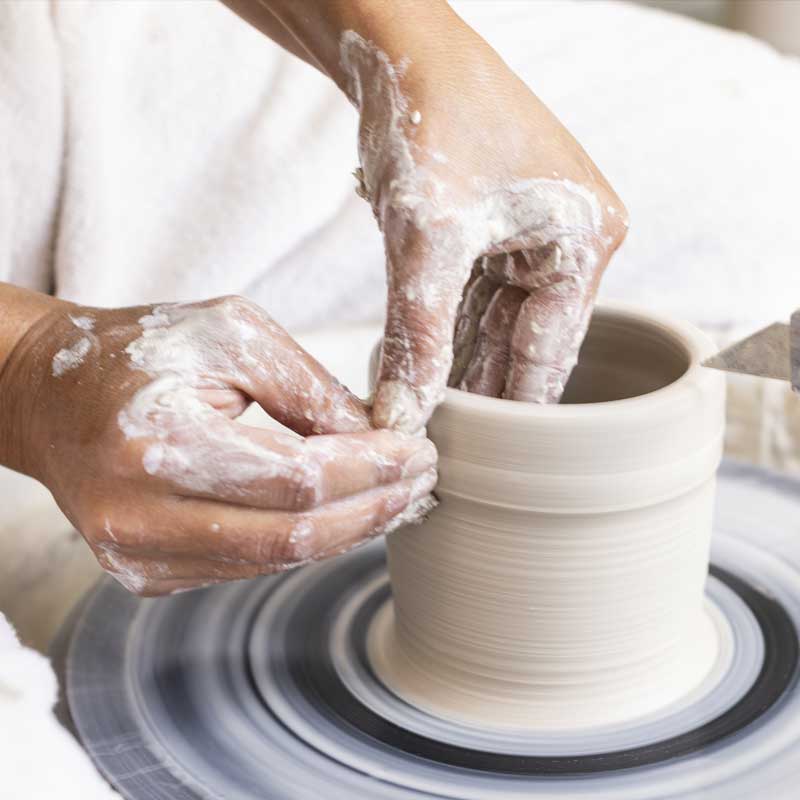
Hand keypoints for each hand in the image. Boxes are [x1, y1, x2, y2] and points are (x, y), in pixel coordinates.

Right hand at [0, 296, 436, 595]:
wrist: (56, 398)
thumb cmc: (141, 352)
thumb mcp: (231, 336)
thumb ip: (307, 388)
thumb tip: (377, 437)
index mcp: (156, 444)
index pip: (295, 480)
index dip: (369, 471)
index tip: (419, 451)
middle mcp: (139, 517)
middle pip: (292, 538)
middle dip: (372, 509)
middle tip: (421, 480)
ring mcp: (139, 558)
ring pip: (276, 560)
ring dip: (347, 530)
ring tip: (396, 495)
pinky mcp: (147, 574)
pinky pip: (249, 566)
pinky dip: (306, 541)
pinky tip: (343, 514)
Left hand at [342, 15, 628, 429]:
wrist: (395, 43)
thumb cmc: (429, 120)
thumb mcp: (426, 241)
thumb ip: (418, 336)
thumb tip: (402, 417)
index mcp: (584, 241)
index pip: (547, 352)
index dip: (509, 410)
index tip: (482, 462)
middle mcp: (568, 240)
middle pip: (522, 341)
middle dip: (477, 390)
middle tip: (443, 448)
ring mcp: (531, 232)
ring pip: (493, 323)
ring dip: (455, 364)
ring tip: (424, 418)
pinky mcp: (493, 225)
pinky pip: (472, 295)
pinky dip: (443, 330)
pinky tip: (418, 369)